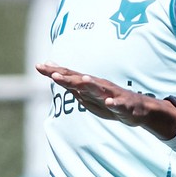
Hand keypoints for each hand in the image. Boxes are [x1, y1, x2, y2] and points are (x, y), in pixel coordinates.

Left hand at [36, 62, 175, 140]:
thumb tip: (55, 74)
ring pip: (99, 89)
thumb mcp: (87, 95)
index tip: (38, 66)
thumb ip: (72, 85)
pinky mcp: (124, 104)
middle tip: (52, 74)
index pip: (68, 76)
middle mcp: (99, 86)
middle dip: (67, 77)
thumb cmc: (110, 102)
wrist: (137, 110)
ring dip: (89, 85)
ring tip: (81, 81)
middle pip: (80, 80)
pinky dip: (113, 103)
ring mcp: (111, 94)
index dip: (54, 72)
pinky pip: (118, 104)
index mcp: (89, 85)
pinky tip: (108, 102)